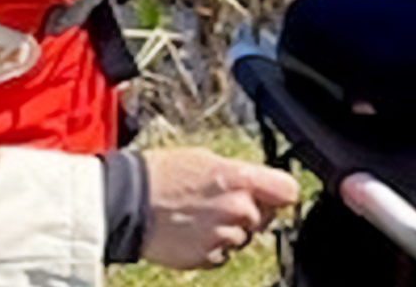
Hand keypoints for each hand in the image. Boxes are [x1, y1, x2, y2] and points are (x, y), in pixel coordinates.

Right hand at [140, 147, 299, 268]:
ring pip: (243, 237)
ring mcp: (222, 234)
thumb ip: (239, 173)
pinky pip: (223, 254)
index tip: (274, 195)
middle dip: (250, 212)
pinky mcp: (207, 256)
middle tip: (221, 204)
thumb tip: (257, 183)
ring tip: (200, 217)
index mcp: (240, 178)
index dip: (281, 194)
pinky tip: (192, 232)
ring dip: (229, 231)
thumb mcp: (206, 159)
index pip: (288, 190)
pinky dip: (212, 247)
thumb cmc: (162, 174)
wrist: (127, 202)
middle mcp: (236, 208)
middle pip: (265, 217)